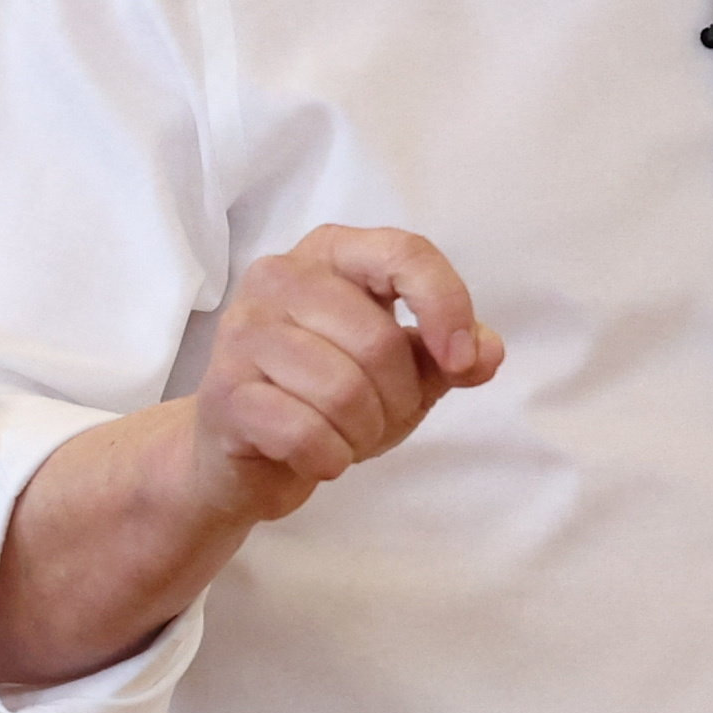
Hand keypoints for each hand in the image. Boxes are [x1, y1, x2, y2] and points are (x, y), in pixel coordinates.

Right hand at [185, 227, 501, 522]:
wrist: (241, 456)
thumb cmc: (324, 399)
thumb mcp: (401, 374)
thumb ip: (447, 355)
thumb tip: (488, 351)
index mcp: (330, 254)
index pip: (404, 253)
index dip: (446, 307)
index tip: (463, 361)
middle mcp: (278, 277)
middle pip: (377, 339)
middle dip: (397, 399)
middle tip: (377, 418)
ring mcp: (243, 332)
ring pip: (342, 390)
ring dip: (361, 434)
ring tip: (343, 436)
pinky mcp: (223, 391)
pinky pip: (304, 432)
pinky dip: (328, 459)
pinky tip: (316, 457)